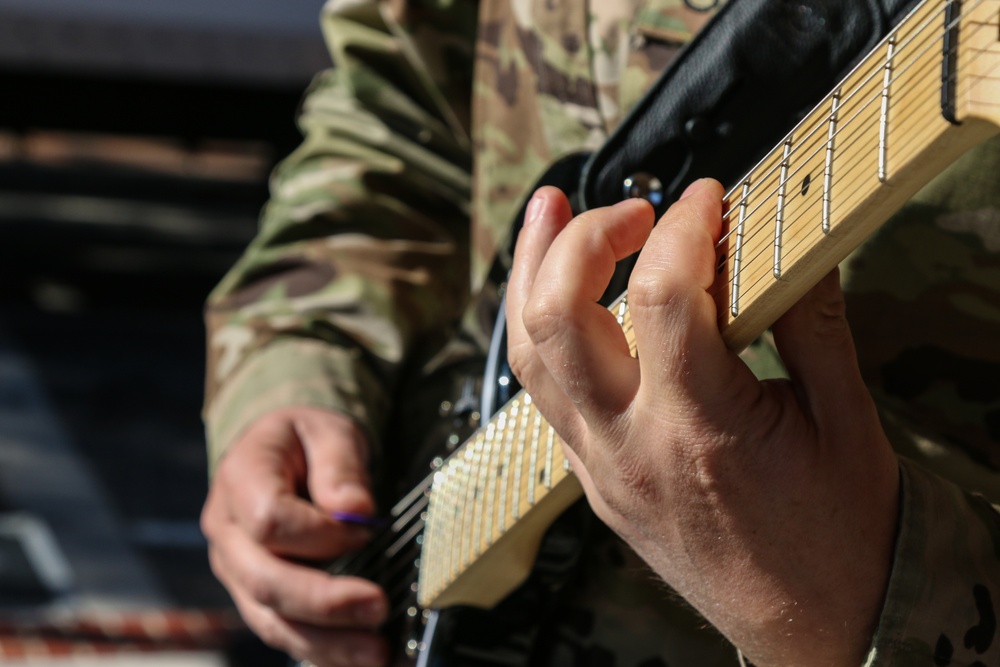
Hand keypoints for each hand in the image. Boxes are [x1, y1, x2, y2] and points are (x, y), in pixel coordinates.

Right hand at [201, 406, 388, 665]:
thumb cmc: (308, 441)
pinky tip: (360, 658)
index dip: (321, 533)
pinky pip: (284, 632)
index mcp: (240, 480)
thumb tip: (356, 507)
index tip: (366, 529)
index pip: (269, 520)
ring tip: (376, 651)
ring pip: (271, 620)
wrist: (285, 454)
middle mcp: (228, 533)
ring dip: (325, 642)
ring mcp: (238, 572)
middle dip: (324, 602)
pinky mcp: (258, 598)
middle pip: (264, 580)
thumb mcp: (329, 431)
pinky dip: (323, 651)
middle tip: (379, 606)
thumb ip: (340, 464)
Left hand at [505, 182, 899, 666]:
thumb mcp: (846, 422)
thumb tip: (789, 242)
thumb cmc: (838, 537)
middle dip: (580, 240)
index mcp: (702, 429)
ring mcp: (600, 467)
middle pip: (557, 319)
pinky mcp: (593, 480)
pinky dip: (542, 334)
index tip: (708, 197)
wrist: (814, 627)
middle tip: (630, 208)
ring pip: (527, 357)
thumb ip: (811, 322)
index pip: (663, 296)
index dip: (684, 226)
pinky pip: (543, 395)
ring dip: (528, 274)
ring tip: (546, 214)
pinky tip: (556, 297)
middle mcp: (631, 447)